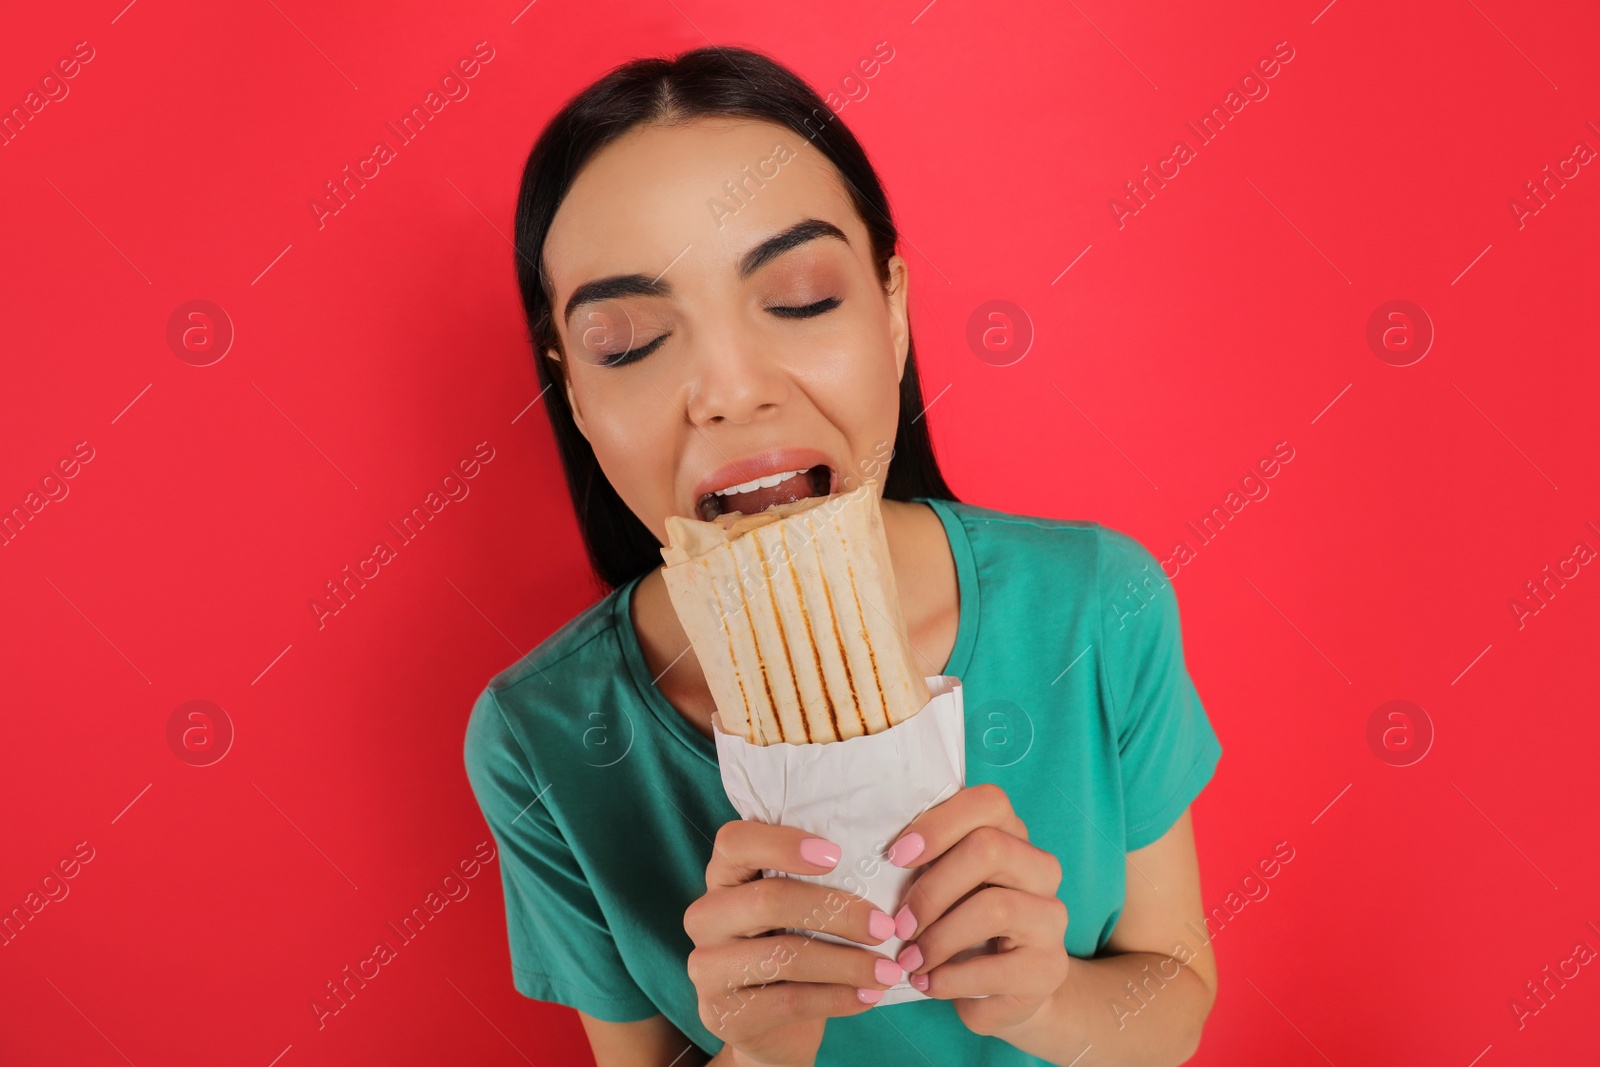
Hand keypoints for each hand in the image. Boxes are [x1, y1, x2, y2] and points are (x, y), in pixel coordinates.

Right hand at [685, 820, 902, 1066]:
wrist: (773, 1029)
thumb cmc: (793, 949)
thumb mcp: (797, 911)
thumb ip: (815, 881)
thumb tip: (880, 865)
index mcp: (722, 878)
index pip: (735, 842)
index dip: (782, 843)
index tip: (835, 855)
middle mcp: (705, 917)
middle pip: (769, 900)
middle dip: (837, 911)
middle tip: (884, 927)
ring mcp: (707, 968)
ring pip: (783, 955)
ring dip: (847, 963)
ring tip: (888, 971)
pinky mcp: (723, 1014)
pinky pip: (789, 1001)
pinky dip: (838, 998)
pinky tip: (868, 996)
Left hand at [886, 782, 1068, 1036]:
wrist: (1005, 992)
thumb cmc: (960, 927)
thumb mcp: (943, 886)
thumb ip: (924, 861)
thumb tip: (874, 851)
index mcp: (1013, 836)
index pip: (989, 802)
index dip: (938, 824)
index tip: (896, 856)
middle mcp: (1041, 869)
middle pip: (990, 849)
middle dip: (932, 888)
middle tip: (899, 924)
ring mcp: (1051, 918)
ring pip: (994, 907)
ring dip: (937, 938)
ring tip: (909, 960)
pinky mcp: (1048, 968)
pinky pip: (993, 968)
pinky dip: (948, 978)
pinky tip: (926, 983)